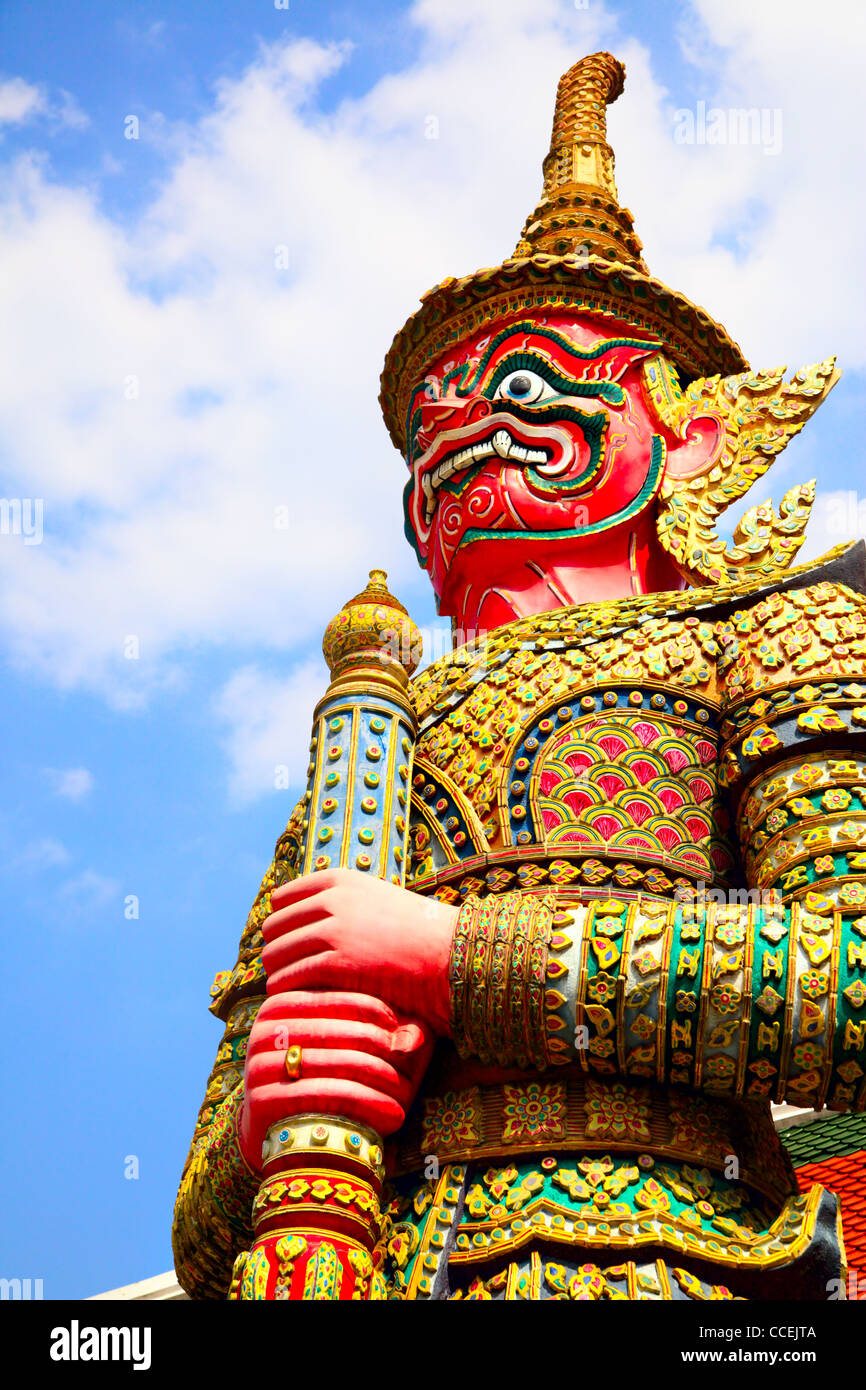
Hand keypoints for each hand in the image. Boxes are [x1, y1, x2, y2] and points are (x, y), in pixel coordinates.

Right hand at [238, 990, 433, 1170]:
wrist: (275, 1132)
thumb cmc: (321, 1080)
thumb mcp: (346, 1048)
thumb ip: (382, 1032)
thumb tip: (414, 1036)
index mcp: (280, 1004)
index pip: (340, 998)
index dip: (379, 1012)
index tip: (403, 1031)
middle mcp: (264, 1030)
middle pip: (341, 1032)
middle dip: (383, 1050)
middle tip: (412, 1066)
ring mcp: (258, 1065)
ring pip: (338, 1064)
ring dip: (380, 1080)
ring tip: (407, 1094)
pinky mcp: (261, 1100)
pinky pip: (326, 1096)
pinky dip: (366, 1104)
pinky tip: (394, 1115)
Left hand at [261, 868, 457, 1034]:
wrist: (448, 952)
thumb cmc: (414, 932)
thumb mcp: (374, 899)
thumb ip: (341, 902)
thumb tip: (303, 917)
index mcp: (340, 879)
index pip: (282, 898)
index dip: (280, 922)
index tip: (284, 941)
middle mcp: (333, 900)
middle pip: (274, 925)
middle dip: (274, 948)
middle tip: (281, 968)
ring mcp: (334, 930)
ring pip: (277, 952)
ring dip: (276, 971)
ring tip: (284, 985)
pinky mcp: (337, 963)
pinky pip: (291, 976)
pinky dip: (284, 988)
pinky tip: (290, 997)